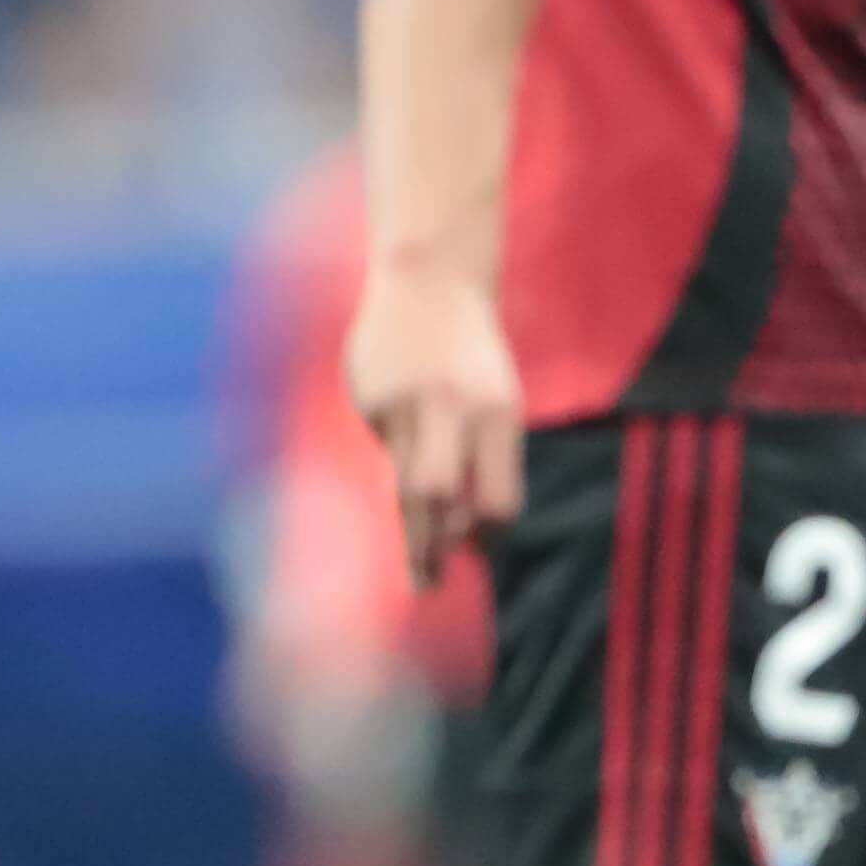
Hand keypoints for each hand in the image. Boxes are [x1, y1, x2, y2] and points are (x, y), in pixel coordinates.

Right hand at [347, 262, 521, 585]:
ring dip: (412, 537)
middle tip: (432, 585)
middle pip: (438, 500)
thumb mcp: (494, 403)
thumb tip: (462, 538)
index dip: (489, 536)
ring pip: (404, 487)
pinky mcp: (369, 400)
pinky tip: (400, 413)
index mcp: (496, 413)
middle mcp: (450, 410)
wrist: (428, 280)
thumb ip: (483, 463)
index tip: (479, 552)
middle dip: (434, 552)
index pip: (496, 498)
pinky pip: (387, 447)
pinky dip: (397, 449)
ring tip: (419, 573)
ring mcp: (403, 405)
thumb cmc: (471, 356)